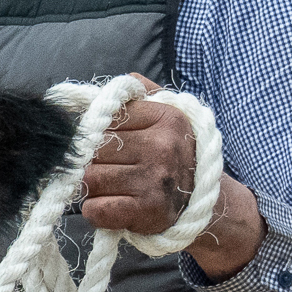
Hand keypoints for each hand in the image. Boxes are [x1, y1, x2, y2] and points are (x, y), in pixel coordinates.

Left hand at [80, 75, 264, 280]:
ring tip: (114, 188)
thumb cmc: (174, 156)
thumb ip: (142, 94)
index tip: (112, 146)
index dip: (99, 135)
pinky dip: (96, 211)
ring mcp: (154, 179)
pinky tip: (114, 207)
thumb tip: (121, 81)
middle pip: (93, 149)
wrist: (201, 203)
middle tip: (111, 171)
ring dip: (93, 188)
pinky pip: (95, 208)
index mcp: (166, 117)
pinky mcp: (146, 210)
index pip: (104, 119)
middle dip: (93, 162)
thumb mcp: (167, 116)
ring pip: (90, 178)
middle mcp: (162, 146)